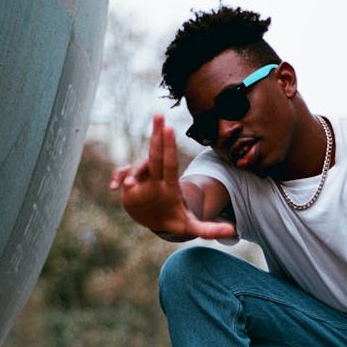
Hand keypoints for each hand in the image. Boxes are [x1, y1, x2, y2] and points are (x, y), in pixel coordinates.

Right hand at [109, 115, 234, 239]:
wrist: (160, 222)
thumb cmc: (176, 220)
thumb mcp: (192, 228)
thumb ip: (209, 230)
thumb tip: (232, 231)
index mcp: (171, 186)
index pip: (171, 163)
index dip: (169, 147)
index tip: (169, 129)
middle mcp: (157, 179)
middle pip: (156, 154)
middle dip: (157, 135)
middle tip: (159, 115)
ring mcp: (143, 181)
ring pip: (136, 167)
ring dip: (132, 173)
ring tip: (129, 186)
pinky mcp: (130, 187)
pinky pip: (121, 176)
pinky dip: (117, 178)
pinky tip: (114, 188)